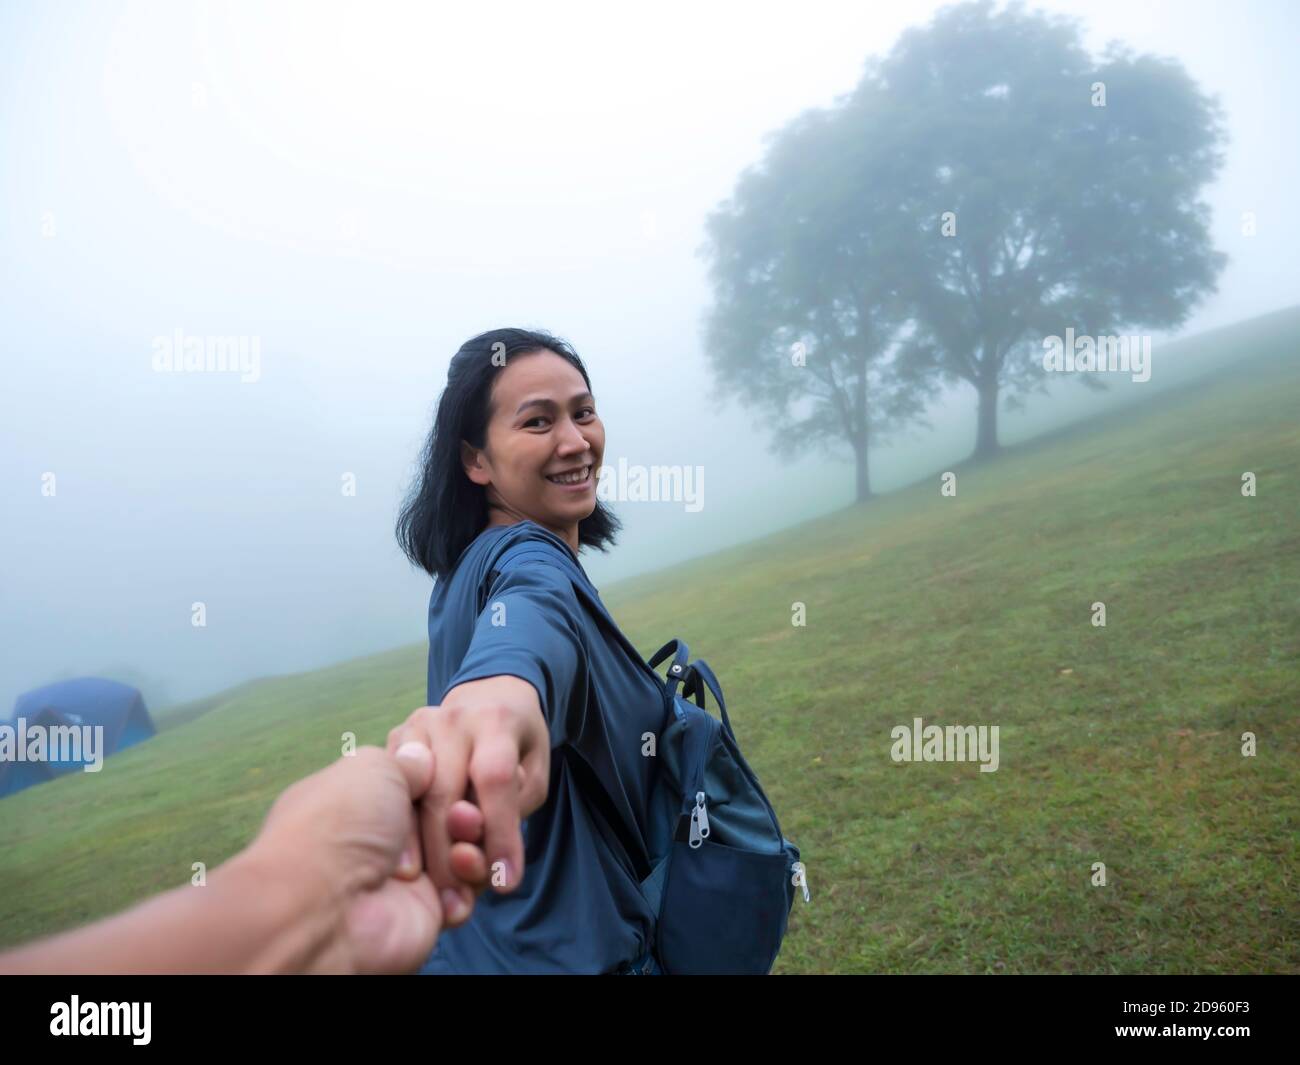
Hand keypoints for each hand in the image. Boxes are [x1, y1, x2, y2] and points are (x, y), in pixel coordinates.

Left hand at [250, 743, 484, 972]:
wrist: (329, 903)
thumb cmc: (342, 823)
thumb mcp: (375, 766)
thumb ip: (410, 761)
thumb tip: (426, 760)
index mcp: (362, 797)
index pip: (419, 781)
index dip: (443, 777)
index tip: (459, 771)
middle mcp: (382, 836)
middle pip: (446, 813)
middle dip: (462, 809)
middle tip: (462, 813)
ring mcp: (406, 875)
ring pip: (462, 848)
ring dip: (470, 839)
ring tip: (463, 842)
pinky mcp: (426, 909)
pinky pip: (466, 888)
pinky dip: (471, 877)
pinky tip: (462, 869)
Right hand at [386, 675, 550, 924]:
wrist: (487, 695)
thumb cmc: (516, 744)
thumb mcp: (534, 769)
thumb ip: (515, 805)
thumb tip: (487, 855)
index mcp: (496, 720)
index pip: (495, 778)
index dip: (500, 833)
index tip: (506, 882)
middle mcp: (452, 718)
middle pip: (445, 793)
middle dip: (451, 852)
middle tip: (460, 899)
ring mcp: (417, 727)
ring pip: (412, 796)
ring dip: (420, 849)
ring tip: (432, 890)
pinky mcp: (395, 739)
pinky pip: (393, 791)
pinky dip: (401, 831)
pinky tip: (408, 862)